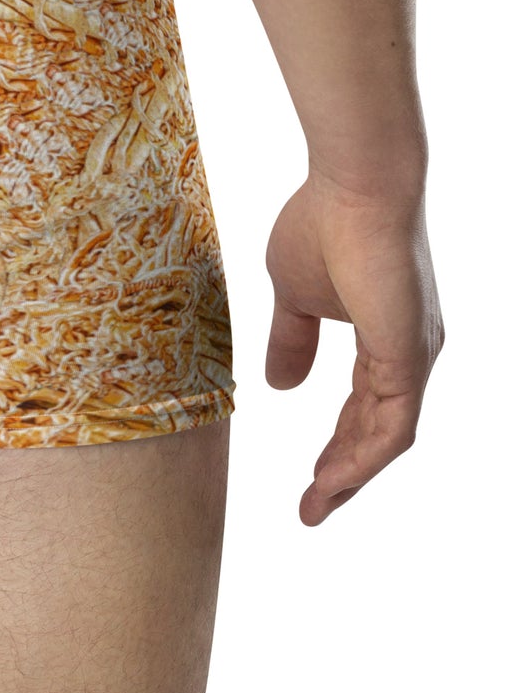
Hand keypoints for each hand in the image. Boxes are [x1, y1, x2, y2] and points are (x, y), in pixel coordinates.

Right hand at [263, 169, 443, 524]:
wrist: (355, 186)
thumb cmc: (323, 224)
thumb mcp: (292, 295)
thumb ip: (291, 341)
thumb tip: (278, 386)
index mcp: (385, 337)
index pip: (363, 406)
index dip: (336, 444)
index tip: (308, 478)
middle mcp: (409, 353)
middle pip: (378, 431)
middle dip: (344, 472)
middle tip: (312, 506)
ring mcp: (414, 357)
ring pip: (387, 438)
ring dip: (351, 475)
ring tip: (317, 504)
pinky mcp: (409, 357)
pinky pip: (392, 427)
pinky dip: (362, 458)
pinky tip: (334, 478)